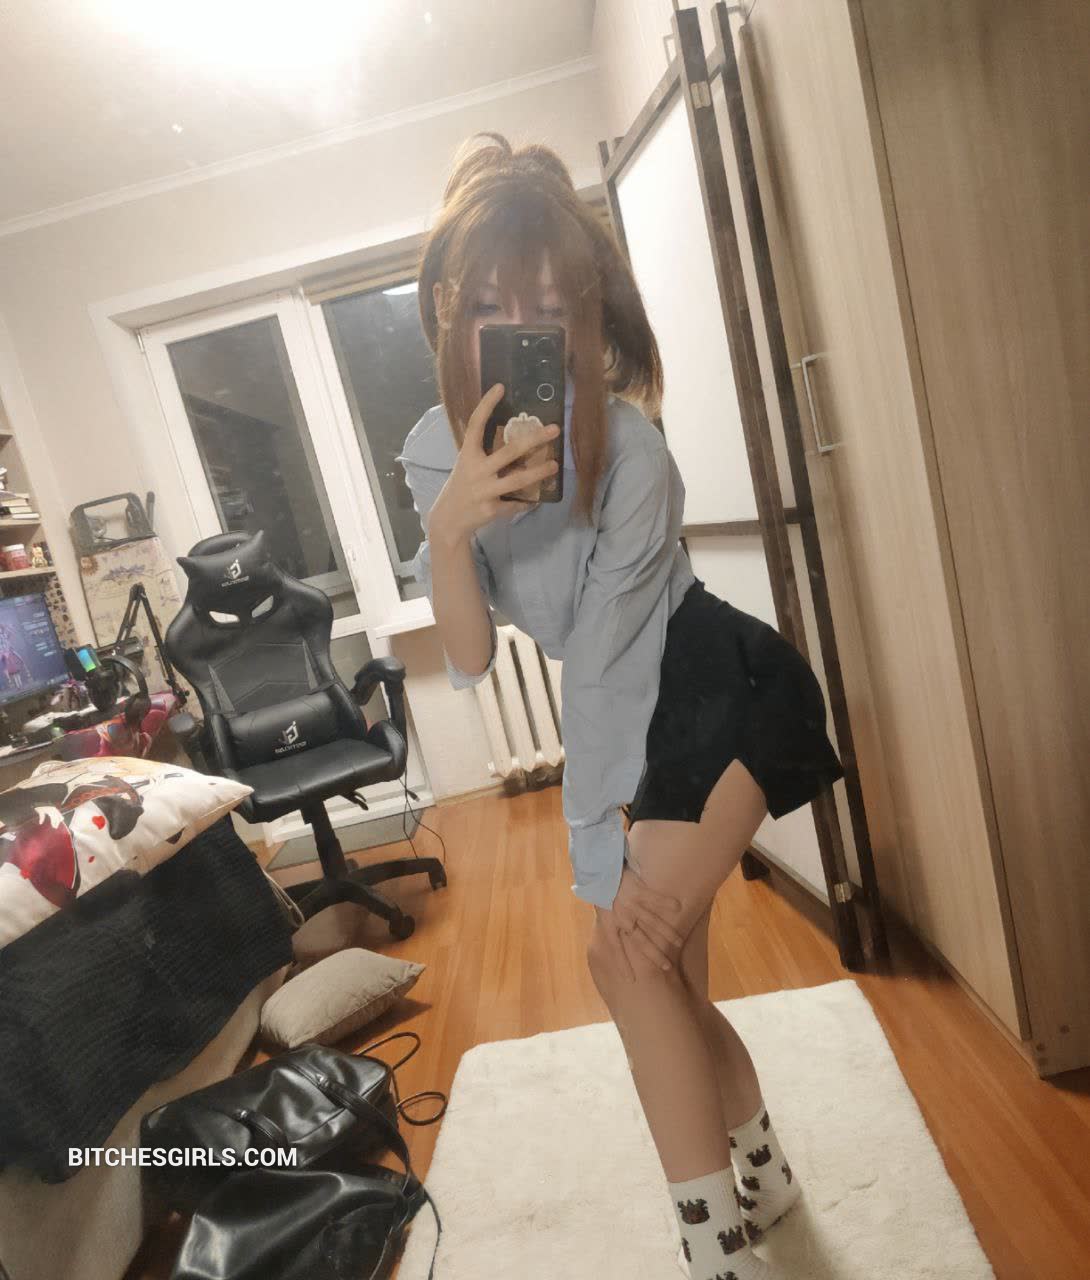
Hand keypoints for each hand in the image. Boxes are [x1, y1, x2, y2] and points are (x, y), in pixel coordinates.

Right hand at [430, 383, 560, 544]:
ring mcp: (484, 490)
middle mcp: (476, 470)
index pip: (475, 424)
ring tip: (555, 465)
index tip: (500, 387)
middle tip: (554, 429)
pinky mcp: (491, 509)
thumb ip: (486, 454)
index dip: (486, 404)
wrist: (449, 519)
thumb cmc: (463, 486)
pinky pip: (515, 503)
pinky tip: (535, 499)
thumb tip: (518, 440)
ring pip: (518, 480)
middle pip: (509, 451)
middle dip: (534, 439)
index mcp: (468, 455)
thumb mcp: (468, 466)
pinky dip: (526, 501)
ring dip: (539, 471)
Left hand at [600, 864, 685, 982]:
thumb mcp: (601, 909)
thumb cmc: (600, 889)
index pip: (616, 949)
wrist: (599, 867)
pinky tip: (678, 908)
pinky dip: (666, 903)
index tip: (630, 980)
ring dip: (666, 933)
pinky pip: (655, 899)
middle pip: (640, 940)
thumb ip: (611, 924)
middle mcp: (622, 917)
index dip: (623, 964)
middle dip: (654, 955)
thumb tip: (619, 937)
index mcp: (610, 923)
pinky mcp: (638, 891)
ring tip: (678, 942)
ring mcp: (632, 905)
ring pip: (652, 922)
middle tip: (666, 968)